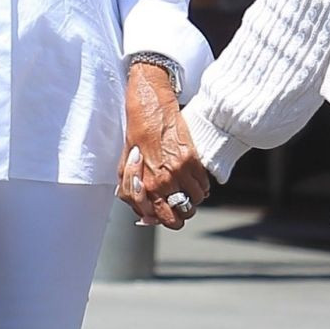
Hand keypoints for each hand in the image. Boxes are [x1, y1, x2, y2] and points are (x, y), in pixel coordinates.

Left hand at [117, 65, 209, 230]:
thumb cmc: (136, 135)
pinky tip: (194, 177)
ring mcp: (179, 171)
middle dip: (181, 213)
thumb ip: (131, 191)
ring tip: (187, 188)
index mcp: (145, 186)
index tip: (166, 212)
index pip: (161, 219)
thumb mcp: (125, 166)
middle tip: (179, 204)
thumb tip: (141, 214)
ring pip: (196, 201)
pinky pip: (204, 184)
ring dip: (193, 198)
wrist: (150, 109)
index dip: (164, 219)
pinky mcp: (192, 159)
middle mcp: (162, 182)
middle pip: (181, 216)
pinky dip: (202, 185)